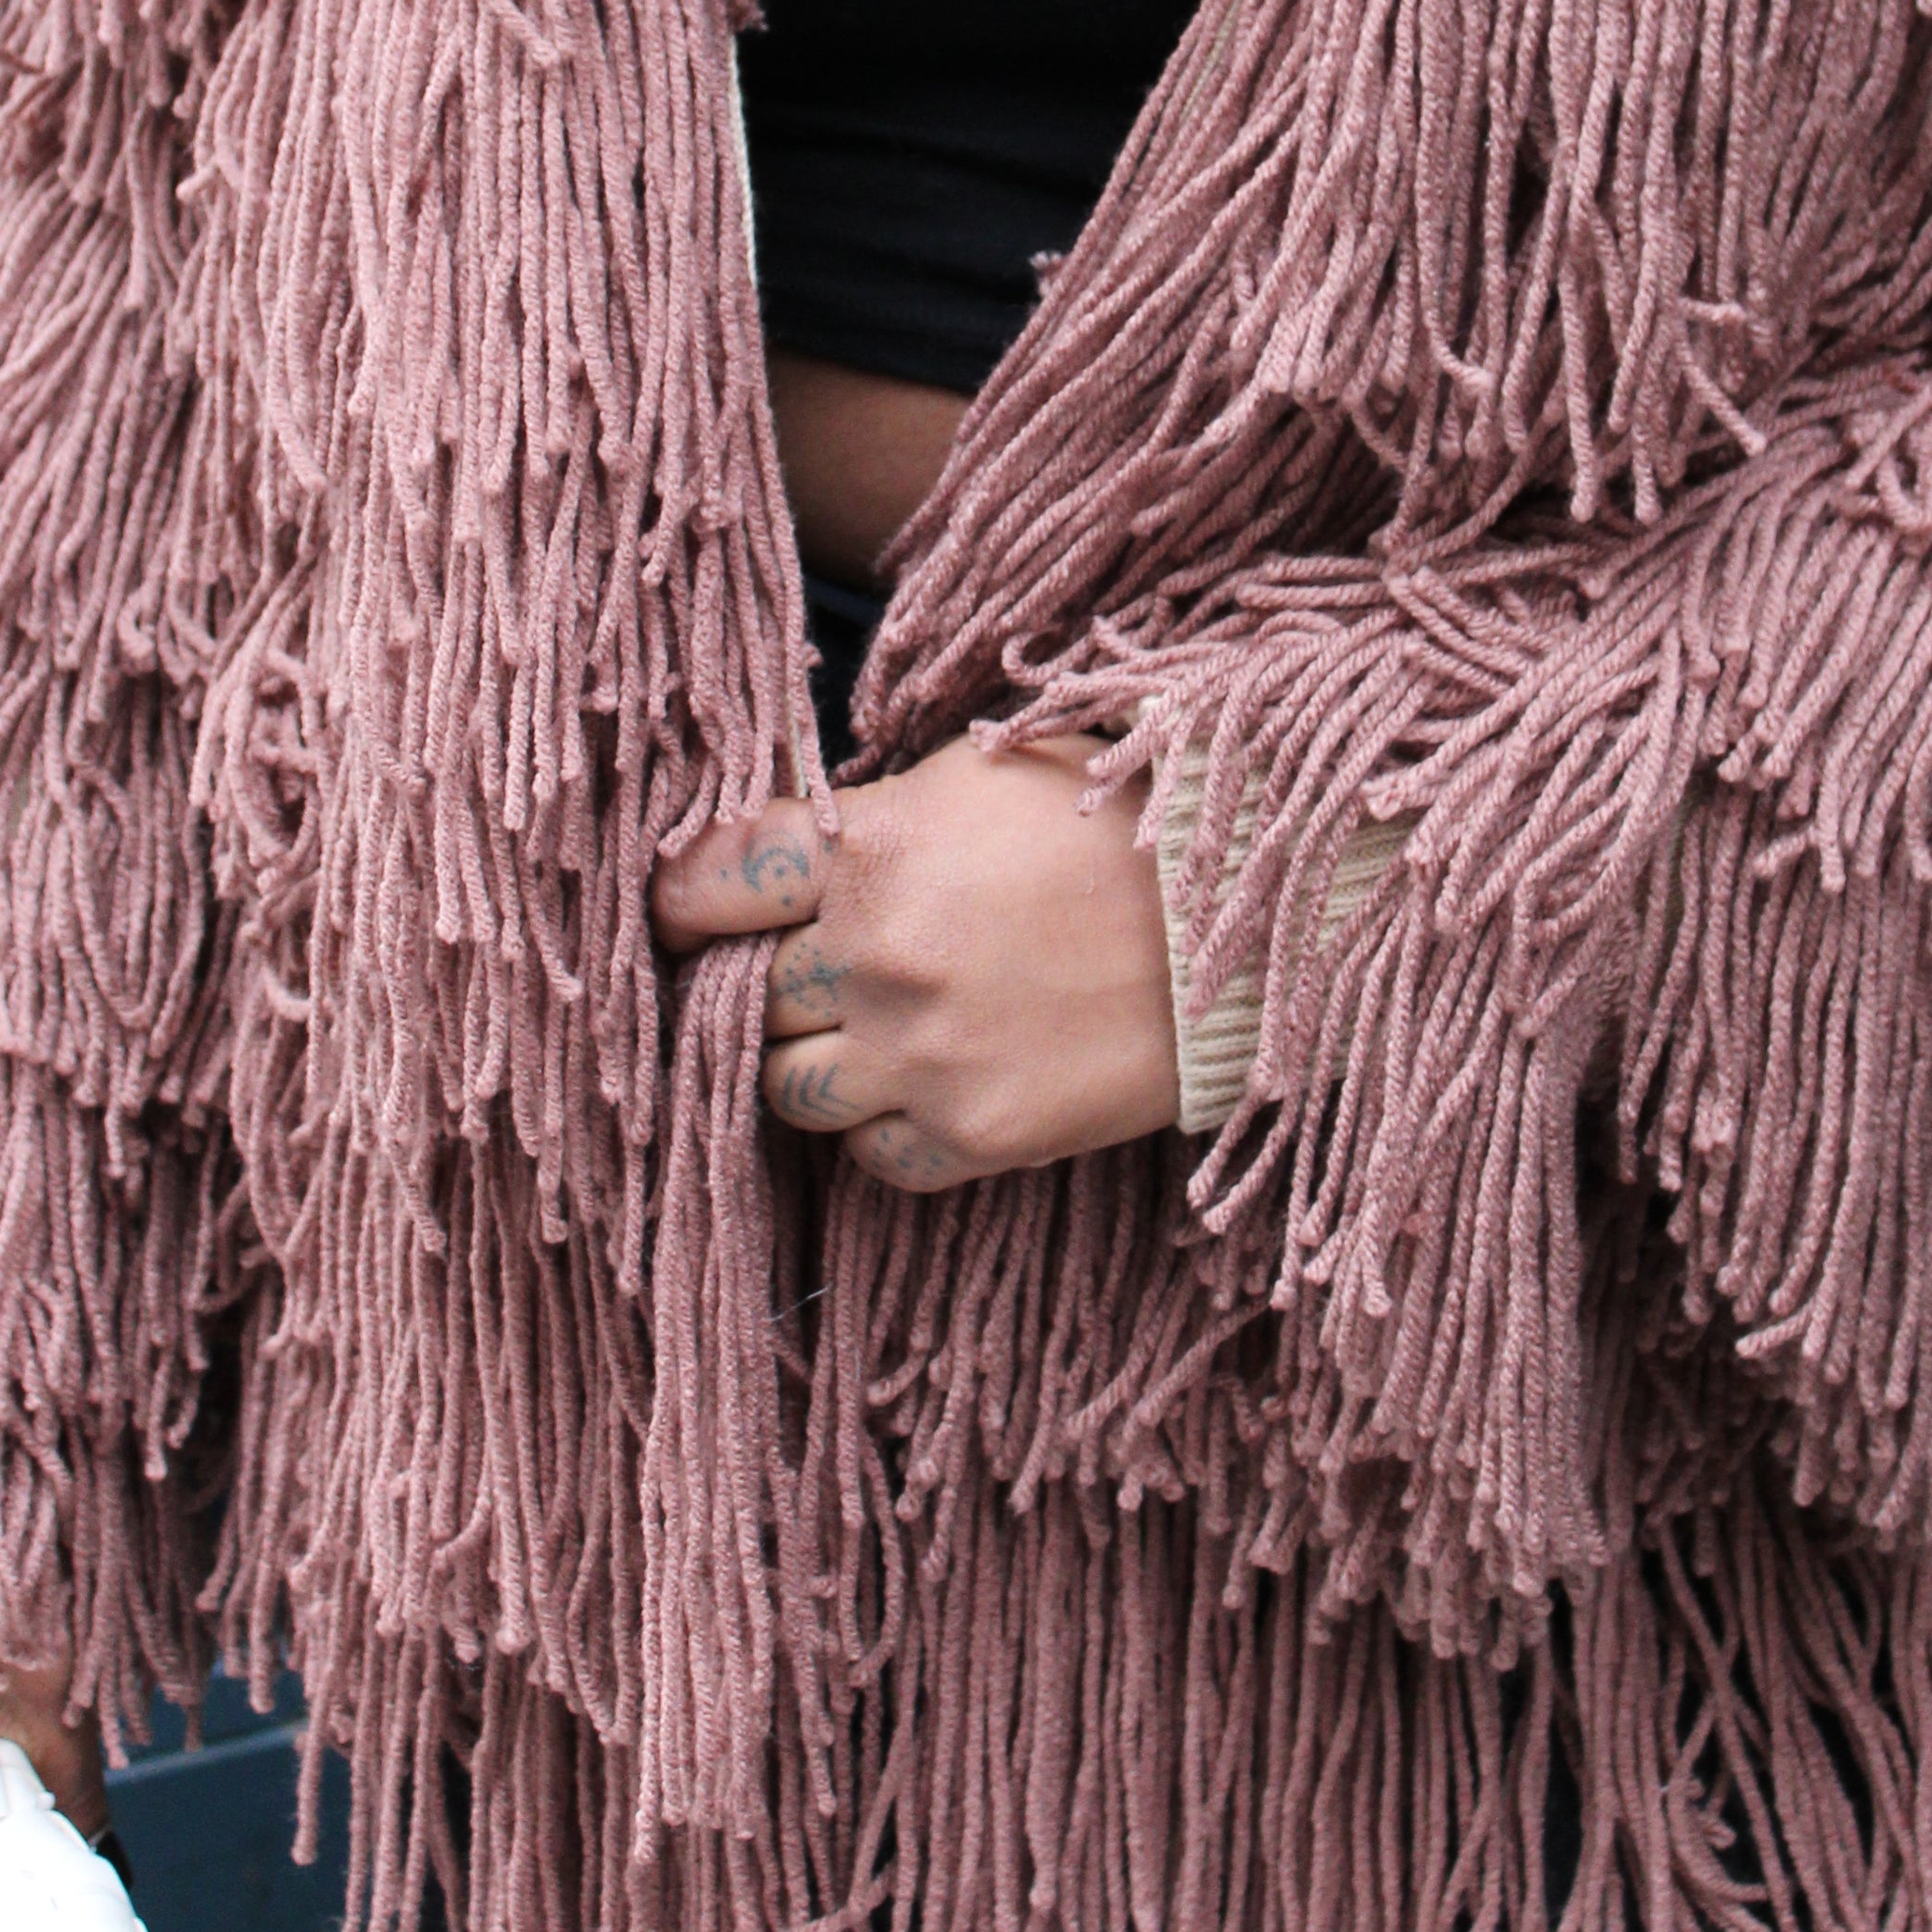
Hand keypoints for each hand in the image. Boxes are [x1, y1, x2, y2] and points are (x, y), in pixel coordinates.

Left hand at [648, 735, 1177, 1188]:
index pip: (706, 882)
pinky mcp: (975, 1132)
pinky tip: (927, 1080)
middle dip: (756, 981)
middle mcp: (877, 953)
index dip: (682, 902)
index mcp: (868, 845)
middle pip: (743, 992)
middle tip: (792, 972)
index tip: (682, 918)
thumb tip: (790, 854)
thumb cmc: (1120, 821)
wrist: (1250, 914)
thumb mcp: (981, 777)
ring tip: (860, 1030)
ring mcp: (922, 1053)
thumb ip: (871, 818)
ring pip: (786, 1087)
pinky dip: (882, 1126)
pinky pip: (872, 1154)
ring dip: (809, 1059)